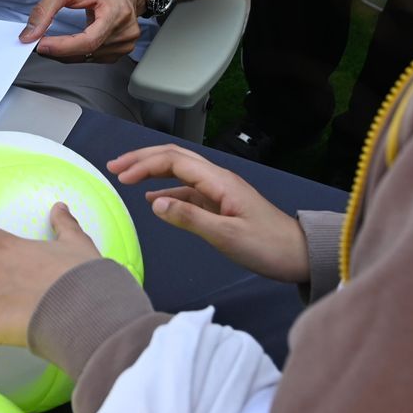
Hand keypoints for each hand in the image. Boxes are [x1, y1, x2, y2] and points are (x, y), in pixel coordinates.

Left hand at [21, 0, 151, 61]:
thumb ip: (45, 10)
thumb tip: (30, 34)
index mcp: (117, 12)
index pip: (88, 40)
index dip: (62, 47)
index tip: (40, 45)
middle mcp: (126, 30)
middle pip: (86, 52)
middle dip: (58, 50)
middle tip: (38, 41)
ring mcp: (126, 42)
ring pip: (87, 58)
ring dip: (65, 53)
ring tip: (52, 40)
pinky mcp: (121, 49)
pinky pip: (93, 58)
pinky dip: (76, 53)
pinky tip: (69, 43)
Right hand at [109, 144, 307, 282]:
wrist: (299, 255)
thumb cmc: (269, 246)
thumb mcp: (227, 236)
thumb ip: (190, 218)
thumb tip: (154, 204)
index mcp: (219, 181)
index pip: (174, 160)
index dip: (144, 164)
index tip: (120, 176)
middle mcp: (218, 180)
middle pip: (175, 157)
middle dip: (142, 158)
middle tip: (113, 166)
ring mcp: (219, 191)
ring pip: (179, 172)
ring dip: (152, 171)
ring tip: (126, 177)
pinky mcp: (221, 205)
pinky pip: (187, 191)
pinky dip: (166, 191)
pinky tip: (154, 200)